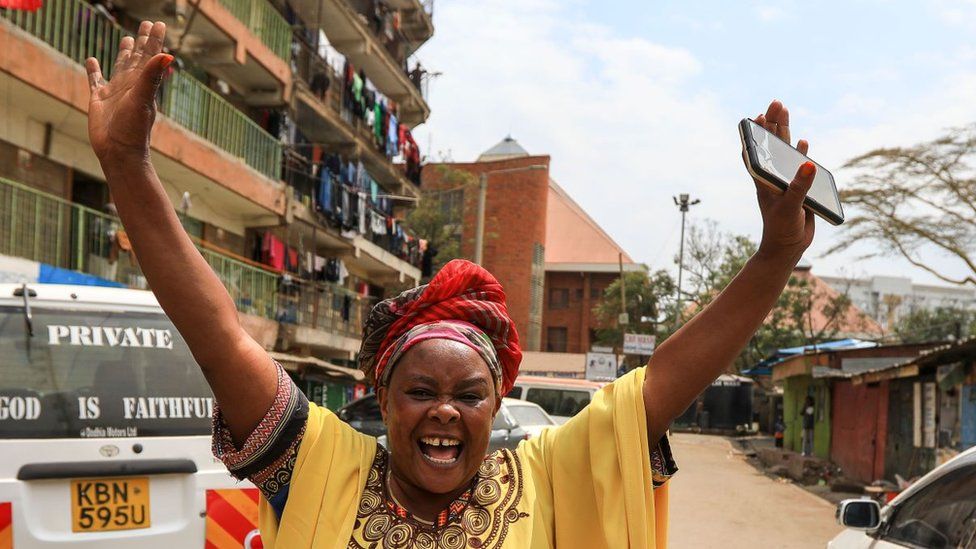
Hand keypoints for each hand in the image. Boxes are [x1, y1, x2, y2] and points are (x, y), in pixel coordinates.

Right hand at [86, 21, 170, 161]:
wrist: (118, 152)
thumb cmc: (133, 129)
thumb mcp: (143, 100)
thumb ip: (152, 77)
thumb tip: (168, 55)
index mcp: (143, 83)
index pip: (150, 55)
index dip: (155, 39)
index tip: (160, 23)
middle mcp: (131, 85)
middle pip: (137, 57)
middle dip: (142, 41)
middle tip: (146, 24)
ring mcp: (115, 92)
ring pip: (120, 66)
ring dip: (124, 53)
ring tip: (126, 39)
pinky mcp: (99, 100)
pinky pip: (95, 80)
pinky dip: (93, 70)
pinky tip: (92, 60)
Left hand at [749, 100, 815, 261]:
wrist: (788, 247)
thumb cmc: (781, 229)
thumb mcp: (790, 207)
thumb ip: (799, 186)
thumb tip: (807, 162)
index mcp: (764, 181)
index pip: (756, 153)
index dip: (755, 135)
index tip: (756, 116)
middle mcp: (772, 177)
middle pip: (771, 145)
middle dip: (773, 124)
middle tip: (776, 102)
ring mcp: (784, 181)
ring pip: (784, 152)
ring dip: (785, 132)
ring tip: (784, 111)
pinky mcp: (797, 187)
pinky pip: (798, 165)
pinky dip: (800, 153)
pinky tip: (802, 142)